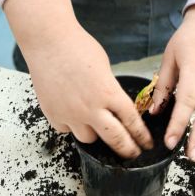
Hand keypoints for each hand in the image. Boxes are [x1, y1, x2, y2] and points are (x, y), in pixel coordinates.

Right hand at [24, 21, 153, 158]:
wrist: (48, 42)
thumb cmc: (77, 47)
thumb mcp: (104, 66)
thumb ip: (109, 88)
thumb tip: (112, 103)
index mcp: (109, 92)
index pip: (131, 122)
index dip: (141, 136)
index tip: (146, 143)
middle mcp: (91, 108)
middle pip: (115, 139)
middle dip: (128, 150)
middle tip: (133, 153)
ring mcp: (71, 114)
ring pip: (89, 138)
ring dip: (95, 134)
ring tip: (96, 125)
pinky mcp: (54, 116)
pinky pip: (67, 129)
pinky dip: (71, 124)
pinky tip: (72, 112)